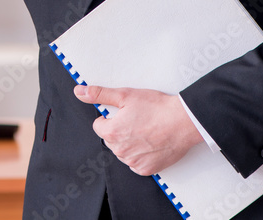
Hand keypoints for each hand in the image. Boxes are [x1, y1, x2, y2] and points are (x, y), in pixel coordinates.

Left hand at [74, 85, 203, 175]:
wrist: (183, 122)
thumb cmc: (157, 108)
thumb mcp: (125, 95)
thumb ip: (99, 94)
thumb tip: (79, 92)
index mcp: (111, 133)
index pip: (99, 126)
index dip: (110, 117)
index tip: (124, 113)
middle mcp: (120, 151)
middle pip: (111, 139)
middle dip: (119, 130)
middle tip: (138, 120)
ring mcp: (133, 162)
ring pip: (123, 151)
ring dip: (130, 143)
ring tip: (146, 130)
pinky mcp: (147, 170)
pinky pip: (136, 163)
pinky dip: (141, 155)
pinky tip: (151, 143)